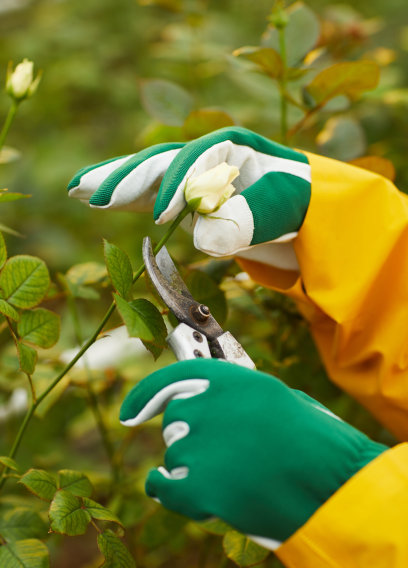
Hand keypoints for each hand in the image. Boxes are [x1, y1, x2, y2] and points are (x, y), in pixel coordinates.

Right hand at [68, 127, 311, 257]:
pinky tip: (92, 198)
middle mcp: (204, 152)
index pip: (194, 162)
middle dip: (125, 178)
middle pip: (158, 160)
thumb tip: (201, 239)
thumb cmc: (293, 202)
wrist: (300, 204)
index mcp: (230, 146)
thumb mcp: (280, 210)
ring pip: (146, 172)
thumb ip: (245, 223)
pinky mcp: (183, 191)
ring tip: (77, 190)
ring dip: (114, 182)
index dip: (174, 187)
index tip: (160, 217)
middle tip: (92, 196)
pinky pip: (148, 190)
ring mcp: (191, 171)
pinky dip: (123, 195)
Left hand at [120, 360, 385, 545]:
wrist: (339, 492)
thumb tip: (204, 403)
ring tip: (234, 477)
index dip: (148, 393)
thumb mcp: (282, 402)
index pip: (178, 376)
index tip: (131, 411)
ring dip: (193, 464)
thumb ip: (239, 398)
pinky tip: (167, 486)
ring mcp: (206, 446)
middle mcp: (215, 406)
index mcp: (239, 380)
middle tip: (223, 452)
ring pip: (176, 452)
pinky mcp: (202, 487)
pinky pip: (164, 484)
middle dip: (191, 433)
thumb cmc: (319, 448)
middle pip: (177, 418)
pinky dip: (164, 487)